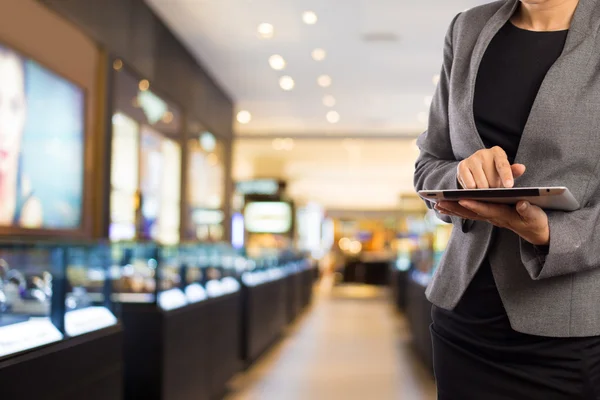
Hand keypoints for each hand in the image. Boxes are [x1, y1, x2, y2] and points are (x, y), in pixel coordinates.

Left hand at [435, 200, 549, 245]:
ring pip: (469, 213)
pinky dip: (459, 209)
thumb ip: (529, 210)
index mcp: (505, 216)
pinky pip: (471, 213)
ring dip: (453, 209)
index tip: (462, 199)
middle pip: (472, 212)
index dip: (475, 205)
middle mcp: (494, 218)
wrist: (537, 233)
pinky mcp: (489, 216)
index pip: (488, 210)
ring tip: (437, 204)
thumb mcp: (536, 217)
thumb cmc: (537, 222)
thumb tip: (521, 204)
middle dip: (455, 207)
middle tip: (439, 203)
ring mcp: (490, 218)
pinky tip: (448, 206)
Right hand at [458, 146, 525, 188]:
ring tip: (484, 189)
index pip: (502, 165)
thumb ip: (513, 171)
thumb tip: (522, 168)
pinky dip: (473, 191)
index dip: (506, 176)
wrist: (474, 169)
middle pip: (491, 178)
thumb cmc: (493, 171)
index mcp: (497, 152)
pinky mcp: (461, 166)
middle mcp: (483, 153)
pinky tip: (474, 188)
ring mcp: (471, 159)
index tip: (509, 186)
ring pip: (480, 184)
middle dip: (494, 188)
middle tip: (494, 189)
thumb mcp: (504, 172)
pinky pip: (469, 185)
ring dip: (484, 191)